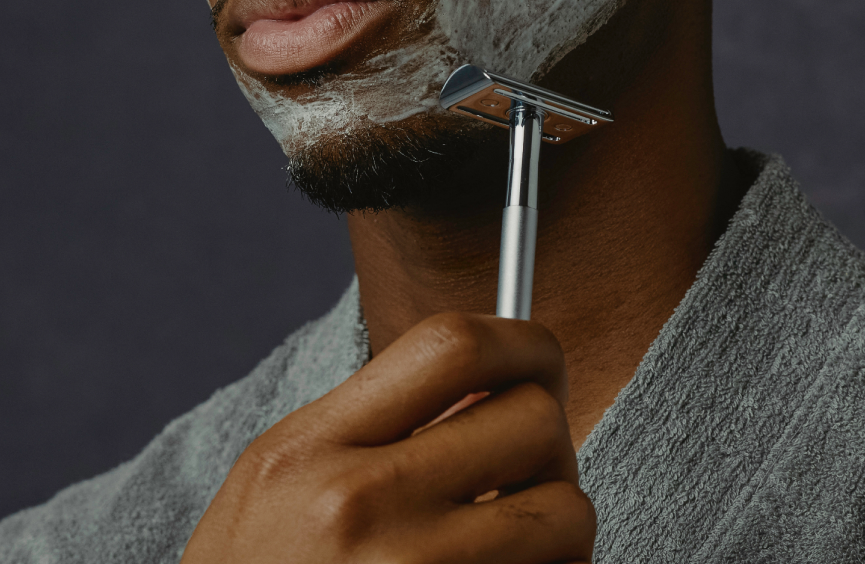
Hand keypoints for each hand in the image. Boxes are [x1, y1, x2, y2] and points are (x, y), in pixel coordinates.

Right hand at [180, 312, 595, 562]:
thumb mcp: (277, 484)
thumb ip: (369, 422)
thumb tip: (486, 383)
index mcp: (310, 450)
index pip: (454, 346)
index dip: (520, 341)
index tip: (537, 362)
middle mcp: (357, 508)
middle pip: (532, 420)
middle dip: (547, 444)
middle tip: (520, 475)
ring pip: (567, 512)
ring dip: (556, 525)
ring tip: (508, 543)